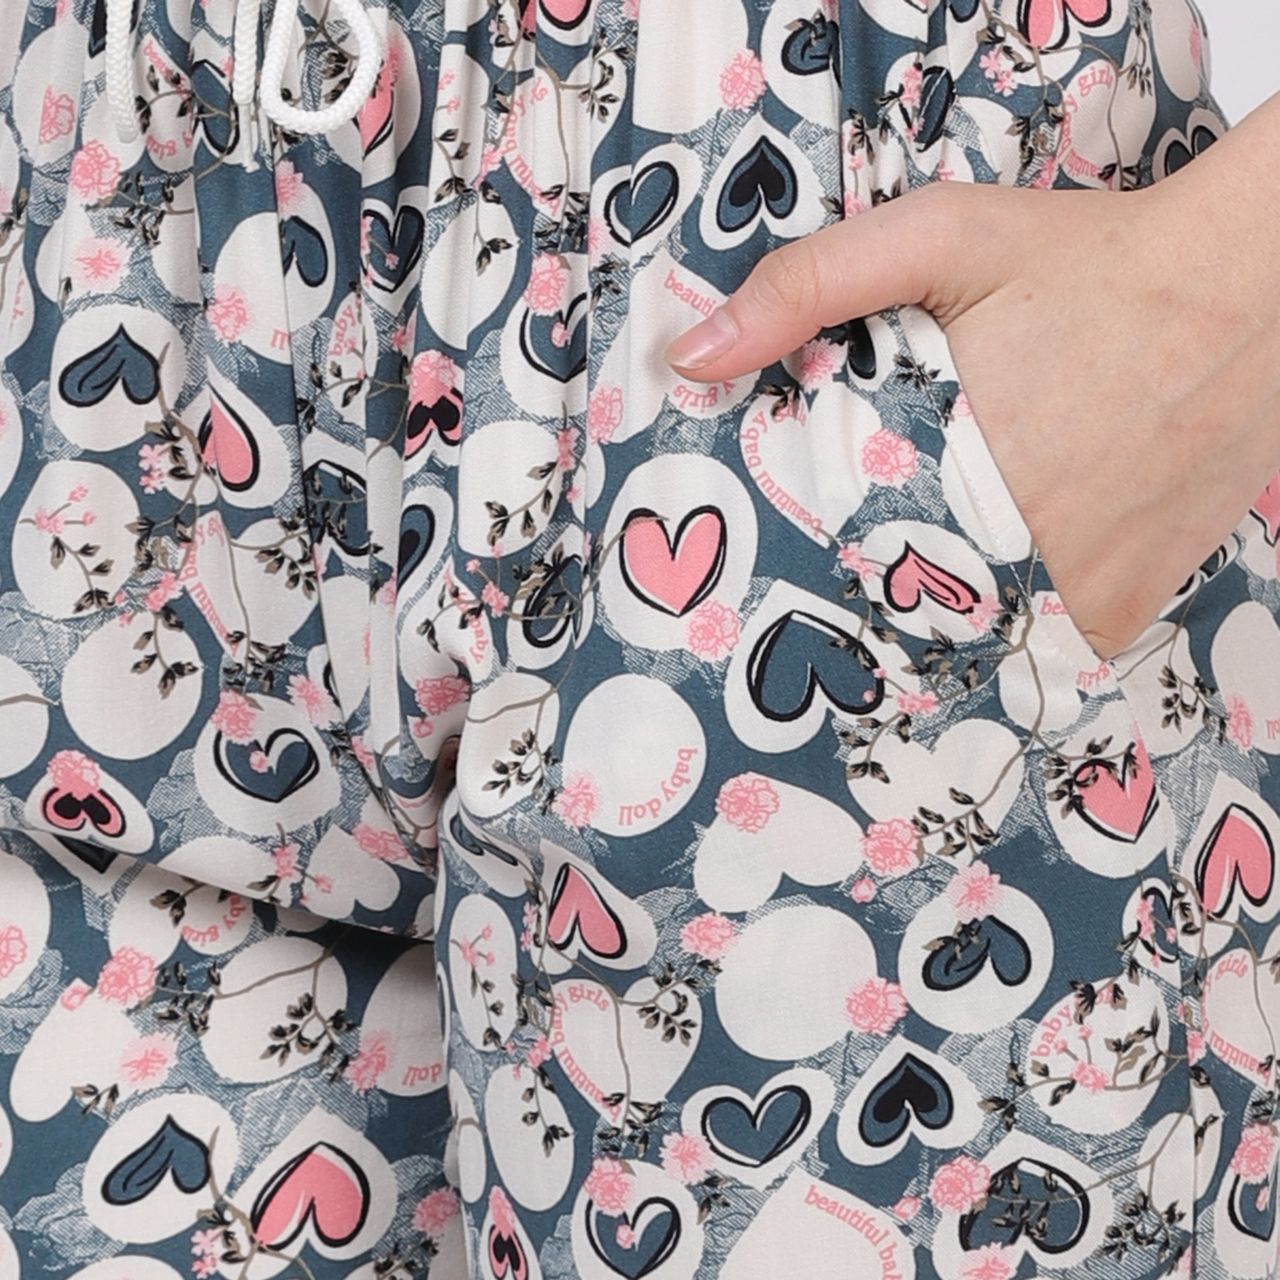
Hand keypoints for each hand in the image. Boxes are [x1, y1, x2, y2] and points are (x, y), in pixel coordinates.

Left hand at [662, 97, 1279, 660]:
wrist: (1250, 286)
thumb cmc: (1088, 259)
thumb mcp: (937, 235)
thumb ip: (807, 286)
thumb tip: (689, 358)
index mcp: (943, 468)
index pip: (827, 563)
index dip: (790, 574)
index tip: (764, 582)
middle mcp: (1014, 546)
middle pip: (894, 614)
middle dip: (855, 601)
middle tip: (835, 581)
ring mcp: (1080, 587)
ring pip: (966, 644)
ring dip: (933, 623)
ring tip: (910, 584)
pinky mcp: (1128, 603)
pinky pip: (1041, 646)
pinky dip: (1012, 626)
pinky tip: (994, 580)